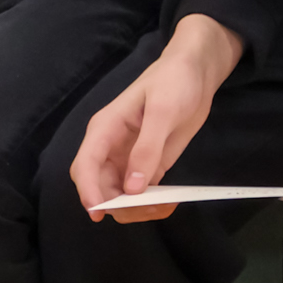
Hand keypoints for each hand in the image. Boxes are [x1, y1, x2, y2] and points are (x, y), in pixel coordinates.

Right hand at [70, 14, 242, 222]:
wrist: (197, 70)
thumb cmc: (175, 81)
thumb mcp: (163, 111)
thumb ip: (147, 148)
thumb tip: (131, 188)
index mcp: (105, 129)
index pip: (85, 165)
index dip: (88, 190)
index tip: (99, 212)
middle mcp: (111, 147)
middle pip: (99, 185)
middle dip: (115, 204)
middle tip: (145, 211)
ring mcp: (129, 157)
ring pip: (118, 193)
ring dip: (134, 207)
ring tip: (162, 209)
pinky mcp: (148, 163)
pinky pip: (141, 191)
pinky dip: (149, 202)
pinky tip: (168, 205)